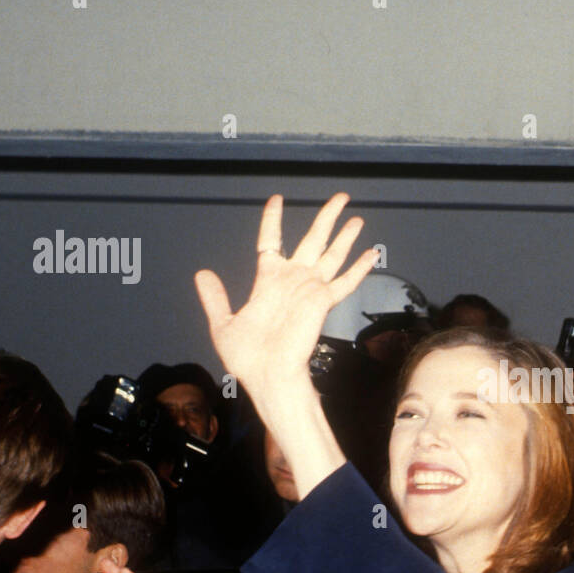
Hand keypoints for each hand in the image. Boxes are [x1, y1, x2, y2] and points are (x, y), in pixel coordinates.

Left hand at [194, 193, 379, 407]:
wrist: (267, 375)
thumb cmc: (247, 357)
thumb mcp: (223, 323)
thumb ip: (215, 297)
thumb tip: (202, 273)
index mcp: (268, 280)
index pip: (271, 240)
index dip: (273, 219)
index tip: (277, 199)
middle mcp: (293, 280)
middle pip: (313, 239)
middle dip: (327, 217)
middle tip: (341, 197)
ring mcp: (310, 289)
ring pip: (332, 254)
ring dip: (345, 236)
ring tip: (357, 217)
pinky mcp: (322, 301)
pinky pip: (344, 281)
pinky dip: (359, 267)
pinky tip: (372, 253)